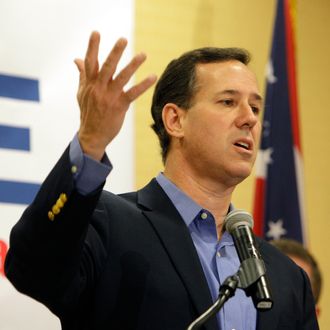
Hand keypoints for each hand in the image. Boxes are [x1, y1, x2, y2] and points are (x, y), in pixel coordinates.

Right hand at [74, 31, 156, 159]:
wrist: (92, 135)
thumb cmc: (88, 112)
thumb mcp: (81, 93)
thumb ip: (82, 75)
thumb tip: (77, 59)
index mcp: (90, 84)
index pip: (90, 62)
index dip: (92, 47)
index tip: (96, 32)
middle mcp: (99, 88)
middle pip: (107, 67)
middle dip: (115, 53)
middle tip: (123, 40)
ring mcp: (109, 97)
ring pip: (122, 78)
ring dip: (133, 65)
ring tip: (143, 54)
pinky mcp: (119, 106)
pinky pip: (133, 93)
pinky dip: (143, 85)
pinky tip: (152, 77)